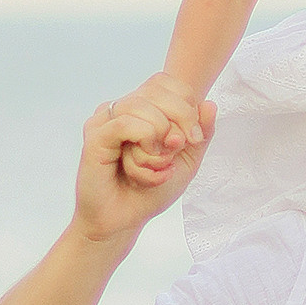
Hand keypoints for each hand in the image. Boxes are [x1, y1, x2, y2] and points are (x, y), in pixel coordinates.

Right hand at [73, 83, 216, 242]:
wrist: (124, 221)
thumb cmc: (150, 192)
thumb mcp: (187, 161)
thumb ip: (201, 133)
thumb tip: (209, 103)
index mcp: (143, 109)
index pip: (168, 83)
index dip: (187, 106)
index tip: (194, 139)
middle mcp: (122, 108)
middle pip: (158, 90)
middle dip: (180, 120)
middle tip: (176, 151)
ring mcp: (106, 119)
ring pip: (142, 106)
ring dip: (159, 141)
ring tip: (157, 166)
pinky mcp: (95, 136)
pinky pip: (125, 123)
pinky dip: (143, 145)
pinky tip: (141, 167)